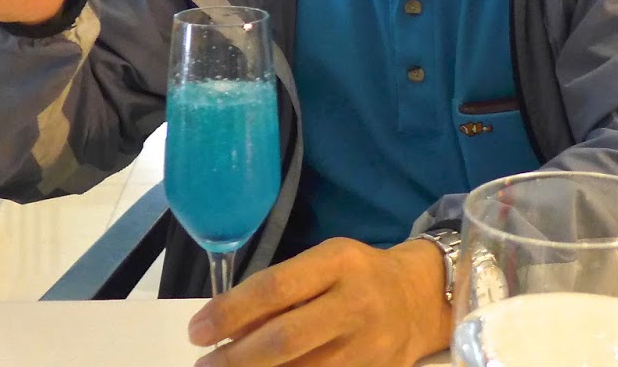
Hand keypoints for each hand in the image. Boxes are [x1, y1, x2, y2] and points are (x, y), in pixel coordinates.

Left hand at [187, 238, 450, 365]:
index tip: (198, 330)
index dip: (229, 313)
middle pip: (284, 340)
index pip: (274, 289)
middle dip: (235, 358)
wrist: (419, 300)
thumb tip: (225, 323)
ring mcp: (367, 346)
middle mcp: (356, 303)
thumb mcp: (324, 262)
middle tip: (205, 365)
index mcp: (339, 262)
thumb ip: (281, 288)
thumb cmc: (359, 275)